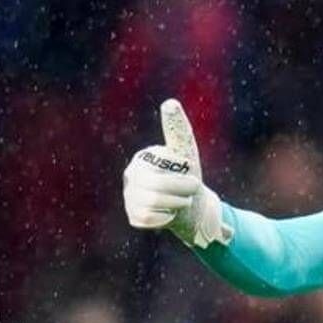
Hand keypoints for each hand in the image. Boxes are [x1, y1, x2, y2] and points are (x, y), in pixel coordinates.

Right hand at [122, 99, 231, 247]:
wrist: (192, 206)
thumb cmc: (188, 177)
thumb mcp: (186, 153)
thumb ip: (178, 130)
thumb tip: (170, 103)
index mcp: (143, 159)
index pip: (161, 166)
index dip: (181, 177)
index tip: (193, 178)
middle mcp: (131, 176)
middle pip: (156, 189)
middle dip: (182, 191)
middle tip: (192, 190)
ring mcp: (129, 197)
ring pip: (153, 204)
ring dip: (176, 204)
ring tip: (181, 200)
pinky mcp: (133, 216)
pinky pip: (150, 219)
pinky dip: (166, 218)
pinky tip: (169, 213)